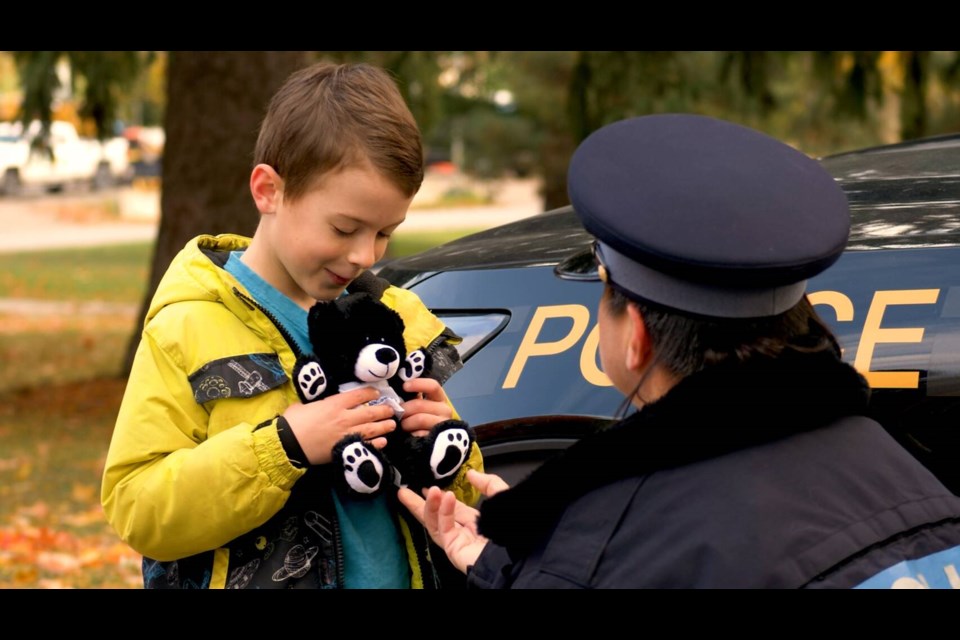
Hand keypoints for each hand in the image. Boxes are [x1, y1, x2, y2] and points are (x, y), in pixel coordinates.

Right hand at [282, 386, 396, 464]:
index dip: (370, 393)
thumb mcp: (304, 406)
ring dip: (384, 426)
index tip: (377, 394)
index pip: (358, 395)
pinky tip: (384, 442)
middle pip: (370, 412)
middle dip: (383, 410)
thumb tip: (318, 405)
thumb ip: (316, 404)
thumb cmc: (293, 423)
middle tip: (392, 410)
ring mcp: (346, 434)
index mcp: (334, 404)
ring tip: (392, 425)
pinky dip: (376, 443)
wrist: (288, 444)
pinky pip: (365, 445)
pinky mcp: (345, 449)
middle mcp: (344, 417)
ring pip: (371, 429)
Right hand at [397, 470, 509, 573]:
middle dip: (419, 504)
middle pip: (436, 517)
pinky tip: (445, 497)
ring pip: (434, 523)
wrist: (518, 554)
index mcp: (477, 523)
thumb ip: (489, 484)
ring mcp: (457, 542)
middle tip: (404, 492)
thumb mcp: (502, 498)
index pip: (453, 510)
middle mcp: (464, 533)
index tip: (429, 487)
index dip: (440, 498)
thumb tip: (471, 474)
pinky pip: (443, 528)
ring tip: (427, 489)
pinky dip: (442, 512)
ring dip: (428, 506)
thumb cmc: (514, 529)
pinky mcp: (453, 548)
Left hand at [400, 377, 453, 436]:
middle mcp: (445, 410)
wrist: (435, 442)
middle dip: (404, 410)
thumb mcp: (421, 407)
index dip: (418, 384)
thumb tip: (398, 392)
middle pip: (419, 404)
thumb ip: (413, 398)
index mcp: (440, 399)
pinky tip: (411, 435)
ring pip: (419, 419)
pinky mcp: (439, 438)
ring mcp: (443, 424)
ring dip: (406, 423)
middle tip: (399, 415)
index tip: (405, 386)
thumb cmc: (424, 420)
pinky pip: (420, 434)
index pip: (433, 386)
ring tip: (404, 426)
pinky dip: (413, 434)